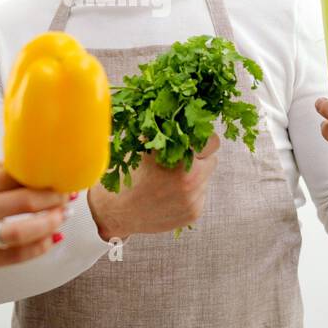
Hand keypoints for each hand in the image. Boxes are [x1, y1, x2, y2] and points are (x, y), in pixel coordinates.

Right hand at [0, 161, 69, 282]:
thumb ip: (2, 171)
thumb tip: (44, 164)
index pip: (16, 176)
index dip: (45, 178)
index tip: (62, 179)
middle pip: (23, 203)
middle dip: (53, 200)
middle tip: (68, 198)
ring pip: (21, 232)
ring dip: (49, 223)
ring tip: (63, 217)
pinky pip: (17, 256)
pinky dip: (40, 247)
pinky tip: (52, 237)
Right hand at [89, 133, 220, 240]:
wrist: (115, 210)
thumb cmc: (128, 173)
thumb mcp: (143, 145)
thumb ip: (166, 131)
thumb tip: (182, 114)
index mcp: (181, 159)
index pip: (211, 141)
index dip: (201, 137)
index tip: (192, 139)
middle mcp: (193, 181)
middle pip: (212, 159)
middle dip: (199, 157)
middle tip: (180, 157)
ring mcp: (194, 199)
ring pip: (206, 178)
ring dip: (194, 174)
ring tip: (170, 177)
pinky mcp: (194, 213)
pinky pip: (199, 195)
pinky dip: (189, 192)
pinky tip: (169, 192)